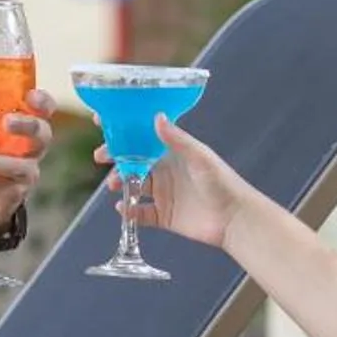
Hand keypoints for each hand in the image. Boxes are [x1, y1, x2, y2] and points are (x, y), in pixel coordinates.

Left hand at [0, 87, 53, 235]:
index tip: (30, 95)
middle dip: (27, 125)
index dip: (43, 102)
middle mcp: (32, 147)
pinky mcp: (13, 192)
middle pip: (42, 134)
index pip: (45, 109)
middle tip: (6, 121)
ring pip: (17, 165)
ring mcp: (25, 171)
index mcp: (25, 124)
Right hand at [101, 118, 256, 248]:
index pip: (144, 138)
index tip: (104, 123)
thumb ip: (177, 140)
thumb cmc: (222, 183)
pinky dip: (130, 212)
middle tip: (101, 157)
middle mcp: (166, 172)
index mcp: (173, 153)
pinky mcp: (164, 216)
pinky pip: (141, 214)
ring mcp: (164, 194)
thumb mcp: (199, 157)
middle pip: (133, 162)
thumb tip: (156, 117)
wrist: (235, 219)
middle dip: (115, 158)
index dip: (125, 131)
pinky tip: (123, 209)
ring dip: (120, 184)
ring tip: (114, 185)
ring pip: (134, 187)